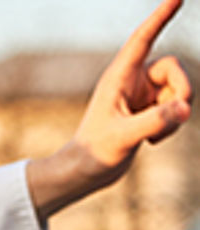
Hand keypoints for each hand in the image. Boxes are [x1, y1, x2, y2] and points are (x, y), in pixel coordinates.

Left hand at [28, 0, 192, 219]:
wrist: (86, 172)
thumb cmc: (94, 153)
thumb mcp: (123, 138)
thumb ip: (155, 121)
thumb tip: (185, 108)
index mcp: (118, 77)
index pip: (143, 38)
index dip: (160, 16)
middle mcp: (132, 81)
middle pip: (174, 68)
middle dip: (182, 91)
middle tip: (176, 115)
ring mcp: (143, 95)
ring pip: (179, 90)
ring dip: (176, 114)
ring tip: (153, 137)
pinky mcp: (150, 110)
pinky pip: (177, 107)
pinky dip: (173, 124)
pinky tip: (152, 141)